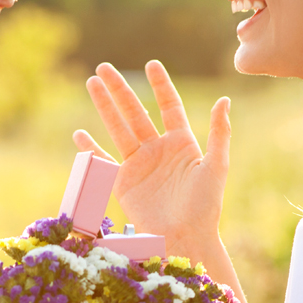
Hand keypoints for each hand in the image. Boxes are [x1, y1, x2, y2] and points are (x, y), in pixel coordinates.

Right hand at [74, 61, 230, 257]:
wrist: (185, 238)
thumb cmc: (205, 206)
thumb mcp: (216, 167)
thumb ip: (219, 134)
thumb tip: (223, 100)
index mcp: (181, 143)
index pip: (168, 106)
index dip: (160, 85)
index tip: (152, 64)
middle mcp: (158, 150)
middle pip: (135, 112)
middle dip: (120, 90)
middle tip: (104, 68)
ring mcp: (139, 166)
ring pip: (118, 129)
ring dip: (104, 107)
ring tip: (91, 84)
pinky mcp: (124, 183)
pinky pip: (104, 161)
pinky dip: (91, 149)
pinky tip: (79, 134)